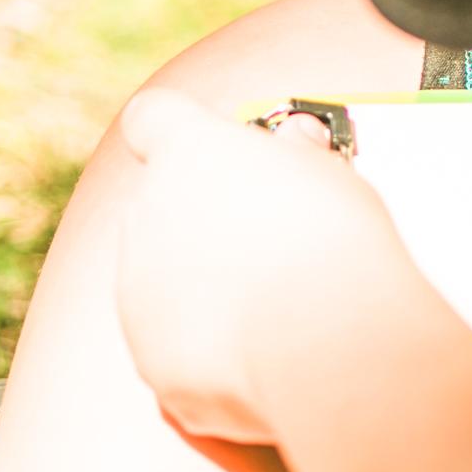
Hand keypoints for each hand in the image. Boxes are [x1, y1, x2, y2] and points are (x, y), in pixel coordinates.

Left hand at [113, 90, 407, 443]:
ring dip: (203, 286)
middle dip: (204, 220)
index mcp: (187, 150)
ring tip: (274, 304)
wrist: (324, 340)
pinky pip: (172, 344)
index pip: (152, 118)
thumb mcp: (329, 172)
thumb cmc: (332, 247)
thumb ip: (296, 153)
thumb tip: (295, 143)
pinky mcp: (150, 352)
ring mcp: (139, 285)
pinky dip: (208, 349)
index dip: (174, 132)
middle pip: (162, 205)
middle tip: (268, 240)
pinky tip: (261, 352)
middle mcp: (148, 210)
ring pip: (162, 278)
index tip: (204, 151)